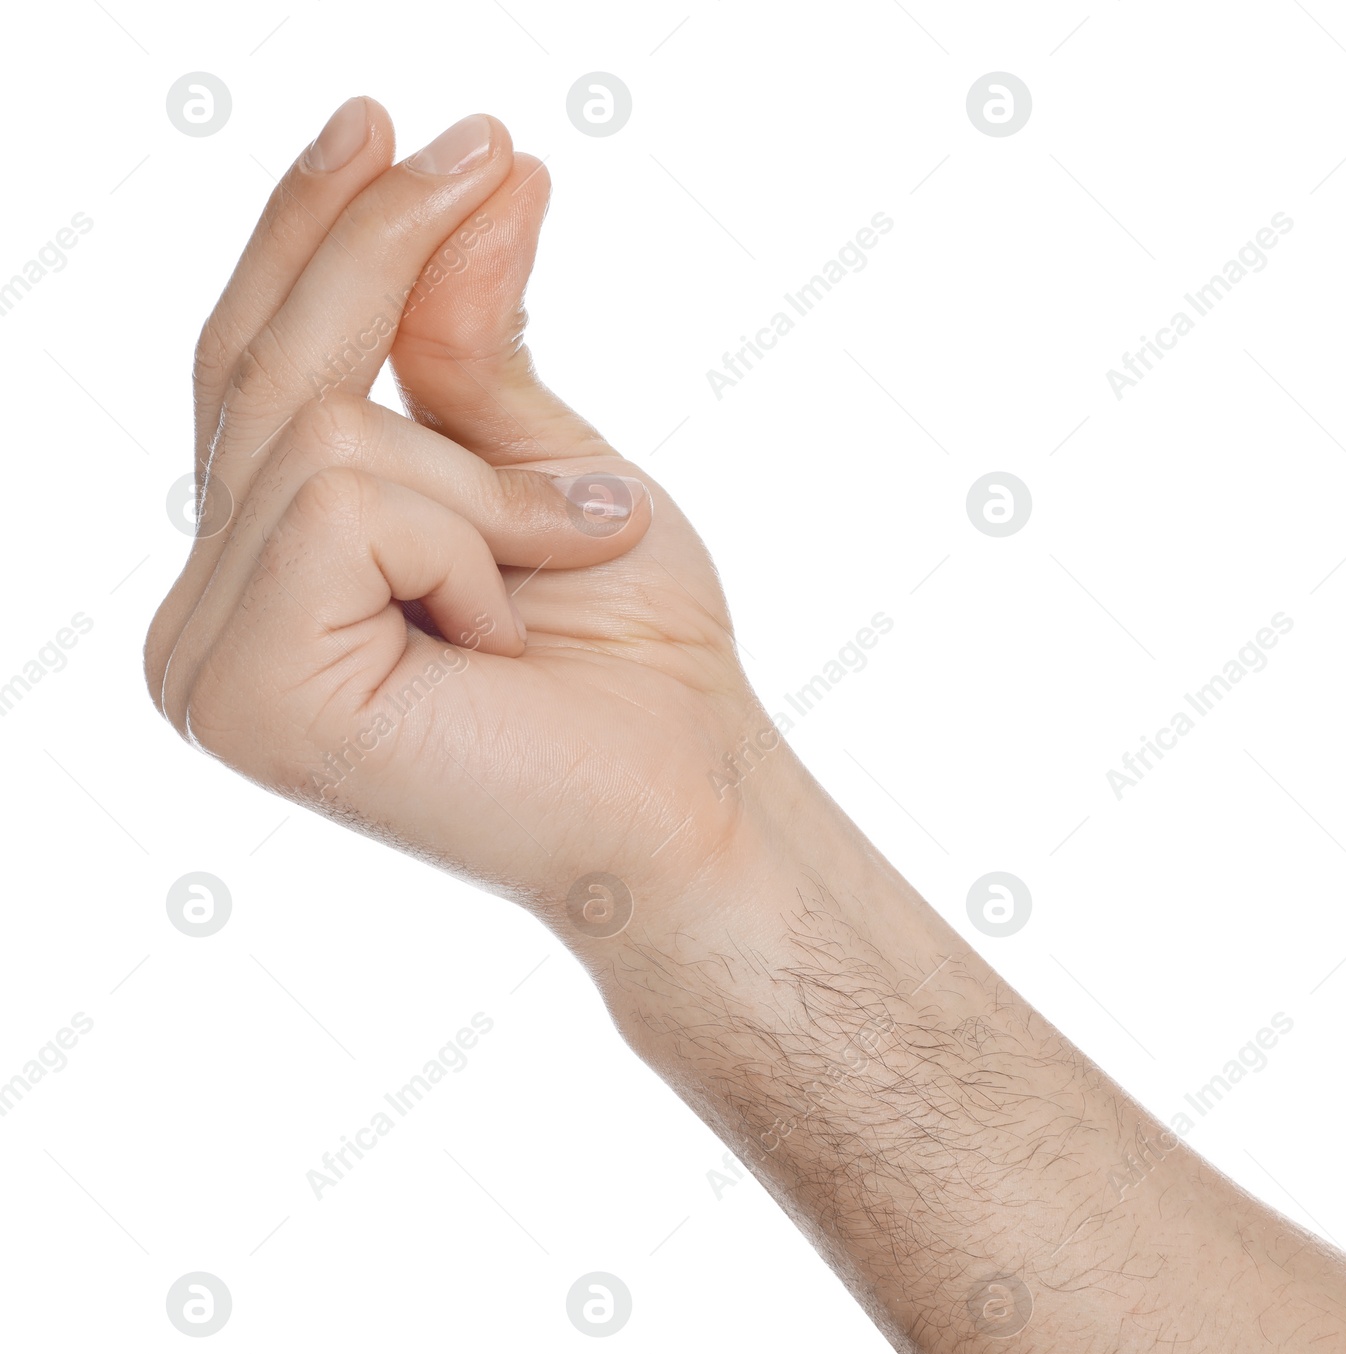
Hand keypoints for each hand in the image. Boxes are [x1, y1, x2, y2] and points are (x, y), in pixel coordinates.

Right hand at [146, 98, 770, 931]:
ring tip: (578, 546)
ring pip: (313, 429)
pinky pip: (340, 503)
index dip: (308, 236)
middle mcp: (208, 618)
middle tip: (482, 147)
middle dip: (375, 249)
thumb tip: (476, 170)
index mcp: (264, 571)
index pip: (250, 369)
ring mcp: (208, 661)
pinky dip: (466, 537)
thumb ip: (465, 339)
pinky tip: (510, 625)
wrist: (692, 795)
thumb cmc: (632, 656)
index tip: (392, 122)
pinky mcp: (244, 692)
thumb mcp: (543, 462)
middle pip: (257, 371)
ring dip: (487, 480)